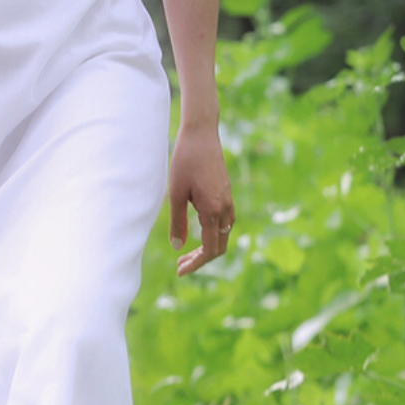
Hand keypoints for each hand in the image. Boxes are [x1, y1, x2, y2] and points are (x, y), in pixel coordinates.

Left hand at [168, 124, 234, 276]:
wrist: (201, 133)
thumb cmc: (185, 160)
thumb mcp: (176, 192)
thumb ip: (178, 222)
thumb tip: (177, 247)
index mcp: (214, 210)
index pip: (210, 249)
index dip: (196, 264)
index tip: (180, 271)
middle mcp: (226, 208)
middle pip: (219, 245)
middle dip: (201, 259)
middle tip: (180, 265)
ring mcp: (228, 199)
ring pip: (223, 234)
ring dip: (207, 246)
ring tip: (185, 252)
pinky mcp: (226, 192)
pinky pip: (224, 221)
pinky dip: (212, 233)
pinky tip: (197, 230)